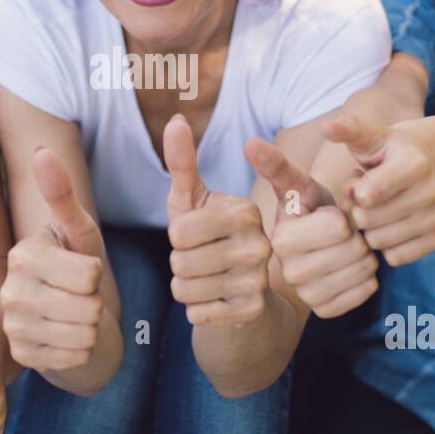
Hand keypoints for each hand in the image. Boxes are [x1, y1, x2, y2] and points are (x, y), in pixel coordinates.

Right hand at [0, 147, 104, 371]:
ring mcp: (14, 327)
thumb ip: (61, 195)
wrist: (70, 316)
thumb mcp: (78, 232)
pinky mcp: (23, 357)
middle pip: (87, 306)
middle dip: (95, 302)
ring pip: (82, 333)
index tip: (83, 271)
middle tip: (82, 297)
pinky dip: (83, 349)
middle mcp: (11, 291)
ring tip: (77, 316)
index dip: (96, 274)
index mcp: (23, 254)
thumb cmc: (78, 267)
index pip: (89, 274)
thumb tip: (40, 151)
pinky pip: (75, 356)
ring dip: (91, 327)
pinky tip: (70, 338)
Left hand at [164, 114, 270, 326]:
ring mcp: (258, 280)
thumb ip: (182, 162)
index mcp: (245, 211)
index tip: (198, 234)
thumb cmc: (207, 235)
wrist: (239, 288)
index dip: (178, 236)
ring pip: (184, 289)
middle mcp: (259, 244)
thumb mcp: (193, 198)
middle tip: (202, 259)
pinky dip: (196, 309)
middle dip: (179, 263)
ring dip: (185, 287)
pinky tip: (215, 300)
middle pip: (180, 261)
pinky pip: (196, 313)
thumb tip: (175, 120)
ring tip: (207, 277)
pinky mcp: (252, 311)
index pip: (179, 231)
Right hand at [244, 136, 378, 318]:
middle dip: (356, 237)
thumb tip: (249, 142)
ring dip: (364, 256)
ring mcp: (307, 295)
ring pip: (363, 271)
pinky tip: (350, 269)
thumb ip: (277, 165)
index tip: (326, 216)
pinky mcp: (326, 310)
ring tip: (345, 249)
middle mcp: (289, 272)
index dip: (342, 216)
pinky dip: (366, 278)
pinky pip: (365, 292)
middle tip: (340, 234)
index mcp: (281, 239)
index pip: (339, 227)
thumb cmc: (311, 209)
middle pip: (354, 250)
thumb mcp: (299, 186)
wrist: (318, 246)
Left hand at [325, 114, 434, 266]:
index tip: (358, 182)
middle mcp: (431, 190)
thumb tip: (326, 127)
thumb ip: (347, 131)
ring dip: (370, 229)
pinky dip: (387, 245)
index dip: (354, 193)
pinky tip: (389, 225)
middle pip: (369, 221)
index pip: (369, 194)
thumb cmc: (386, 149)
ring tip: (376, 208)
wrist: (425, 160)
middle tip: (364, 197)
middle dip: (358, 211)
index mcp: (414, 163)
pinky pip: (398, 257)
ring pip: (380, 242)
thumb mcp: (368, 136)